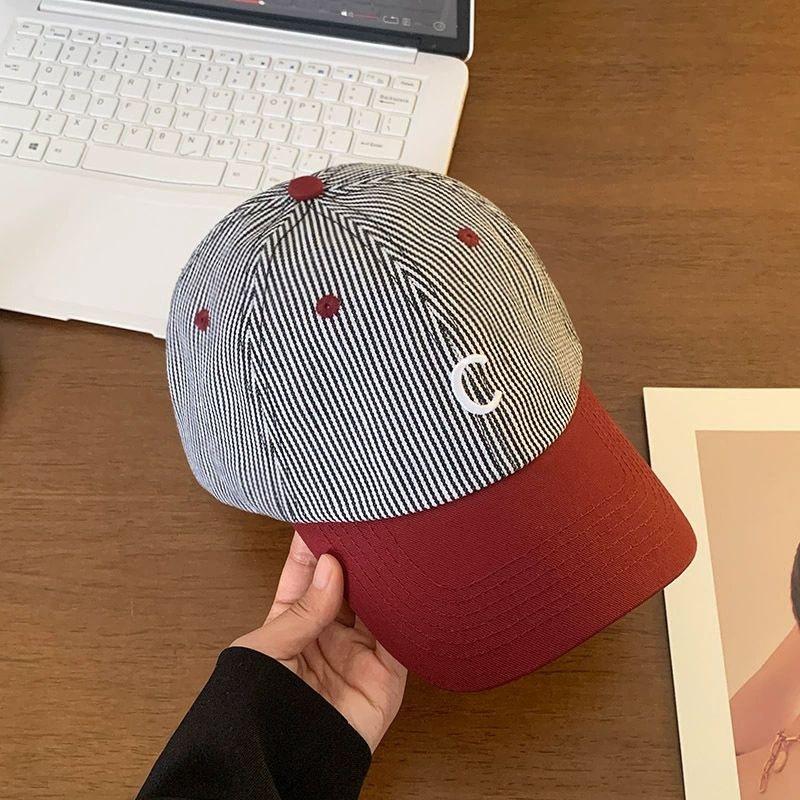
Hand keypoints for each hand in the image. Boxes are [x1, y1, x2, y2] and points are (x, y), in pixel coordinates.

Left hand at [231, 532, 407, 751]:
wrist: (279, 767)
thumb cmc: (255, 709)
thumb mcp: (266, 649)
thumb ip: (301, 610)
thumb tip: (330, 566)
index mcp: (290, 623)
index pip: (305, 573)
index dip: (314, 544)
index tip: (325, 513)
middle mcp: (326, 634)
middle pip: (346, 584)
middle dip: (356, 556)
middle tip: (367, 524)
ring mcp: (357, 654)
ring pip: (377, 604)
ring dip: (384, 580)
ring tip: (390, 547)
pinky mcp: (386, 676)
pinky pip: (402, 638)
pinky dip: (408, 615)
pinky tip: (409, 589)